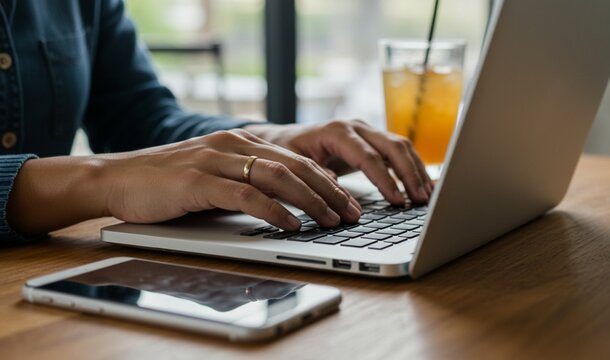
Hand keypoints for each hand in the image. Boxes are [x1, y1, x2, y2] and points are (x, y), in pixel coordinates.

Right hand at [8, 129, 361, 233]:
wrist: (117, 177)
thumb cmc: (169, 183)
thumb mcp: (217, 176)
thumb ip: (249, 180)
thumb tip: (289, 202)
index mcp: (241, 140)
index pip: (296, 159)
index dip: (327, 181)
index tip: (349, 201)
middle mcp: (233, 144)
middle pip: (294, 165)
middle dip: (329, 190)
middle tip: (352, 213)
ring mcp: (214, 160)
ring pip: (276, 176)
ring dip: (310, 200)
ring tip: (331, 219)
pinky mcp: (196, 181)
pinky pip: (245, 194)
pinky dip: (273, 210)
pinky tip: (291, 224)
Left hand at [244, 120, 433, 204]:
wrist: (283, 140)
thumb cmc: (285, 153)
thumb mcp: (293, 165)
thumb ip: (315, 175)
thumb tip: (337, 188)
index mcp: (336, 131)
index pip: (368, 156)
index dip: (385, 180)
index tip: (397, 201)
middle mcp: (356, 127)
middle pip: (392, 147)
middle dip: (409, 174)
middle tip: (420, 200)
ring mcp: (367, 131)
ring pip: (401, 146)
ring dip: (416, 171)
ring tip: (426, 197)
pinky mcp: (373, 140)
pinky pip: (398, 151)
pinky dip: (413, 167)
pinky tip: (424, 185)